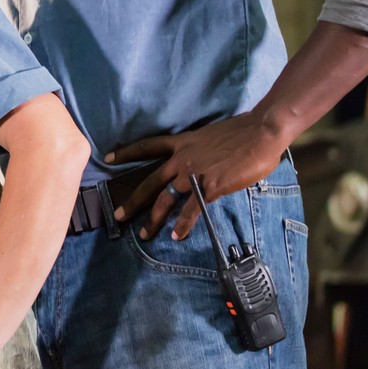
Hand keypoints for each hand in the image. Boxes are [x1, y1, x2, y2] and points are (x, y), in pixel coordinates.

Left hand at [108, 110, 289, 240]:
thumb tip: (200, 158)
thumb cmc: (242, 132)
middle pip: (150, 181)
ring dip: (154, 218)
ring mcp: (194, 173)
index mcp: (182, 143)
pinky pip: (192, 210)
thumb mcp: (210, 136)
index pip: (147, 146)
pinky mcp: (210, 187)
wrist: (259, 132)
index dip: (126, 152)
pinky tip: (176, 236)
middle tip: (118, 215)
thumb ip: (199, 149)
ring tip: (144, 234)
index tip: (107, 157)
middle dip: (133, 200)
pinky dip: (183, 224)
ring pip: (166, 199)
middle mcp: (181, 158)